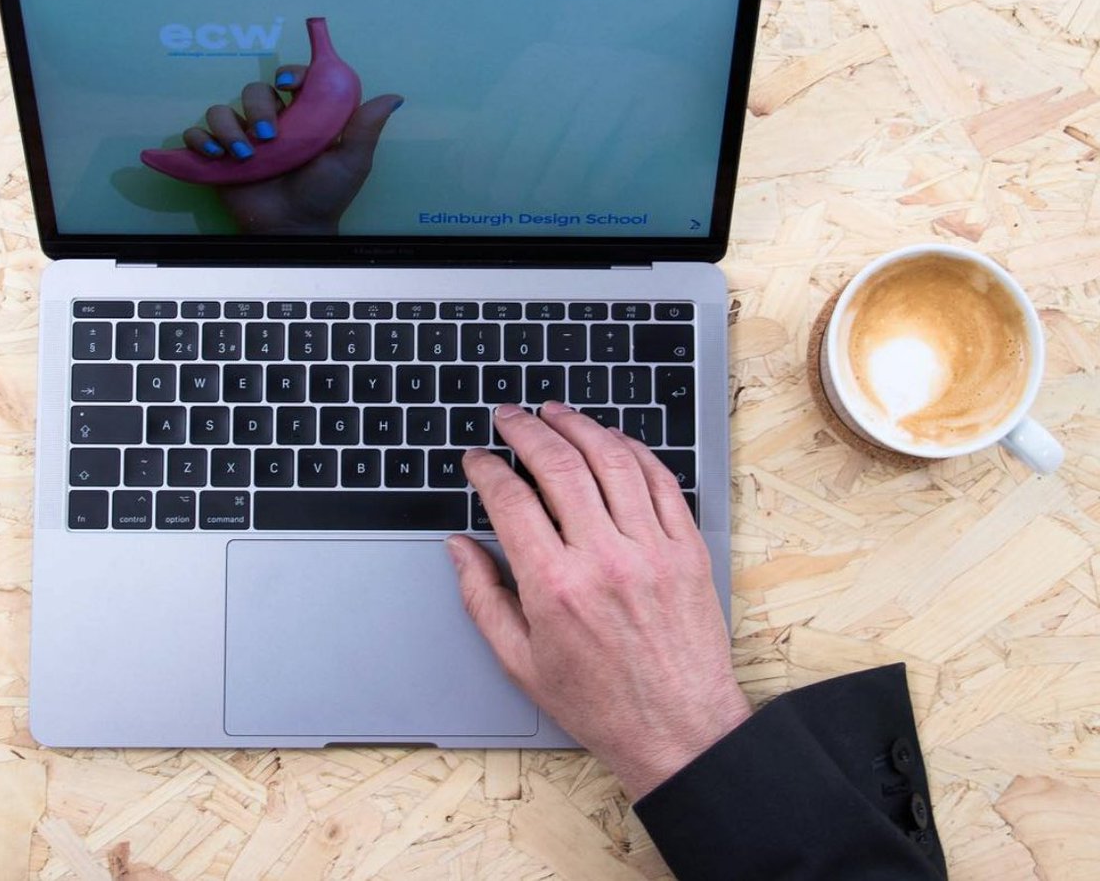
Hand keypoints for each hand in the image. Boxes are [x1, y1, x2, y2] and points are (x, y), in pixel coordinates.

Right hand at [182, 66, 401, 233]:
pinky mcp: (218, 159)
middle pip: (254, 90)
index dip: (290, 73)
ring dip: (228, 127)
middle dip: (258, 105)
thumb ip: (366, 128)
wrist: (297, 227)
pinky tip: (218, 156)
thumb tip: (394, 97)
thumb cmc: (327, 194)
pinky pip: (198, 135)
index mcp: (301, 117)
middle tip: (269, 134)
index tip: (291, 82)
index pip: (291, 79)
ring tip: (244, 155)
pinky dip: (201, 140)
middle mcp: (270, 123)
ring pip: (222, 110)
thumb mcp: (352, 161)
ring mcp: (243, 139)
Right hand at [448, 402, 749, 801]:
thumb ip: (482, 598)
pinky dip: (632, 450)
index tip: (476, 459)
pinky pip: (661, 480)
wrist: (681, 732)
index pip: (511, 501)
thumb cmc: (599, 703)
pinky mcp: (687, 549)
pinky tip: (611, 439)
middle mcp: (605, 559)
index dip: (486, 470)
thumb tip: (458, 547)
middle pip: (560, 466)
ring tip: (555, 412)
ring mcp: (652, 549)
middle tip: (509, 416)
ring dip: (579, 426)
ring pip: (612, 460)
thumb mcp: (520, 662)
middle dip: (526, 431)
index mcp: (555, 587)